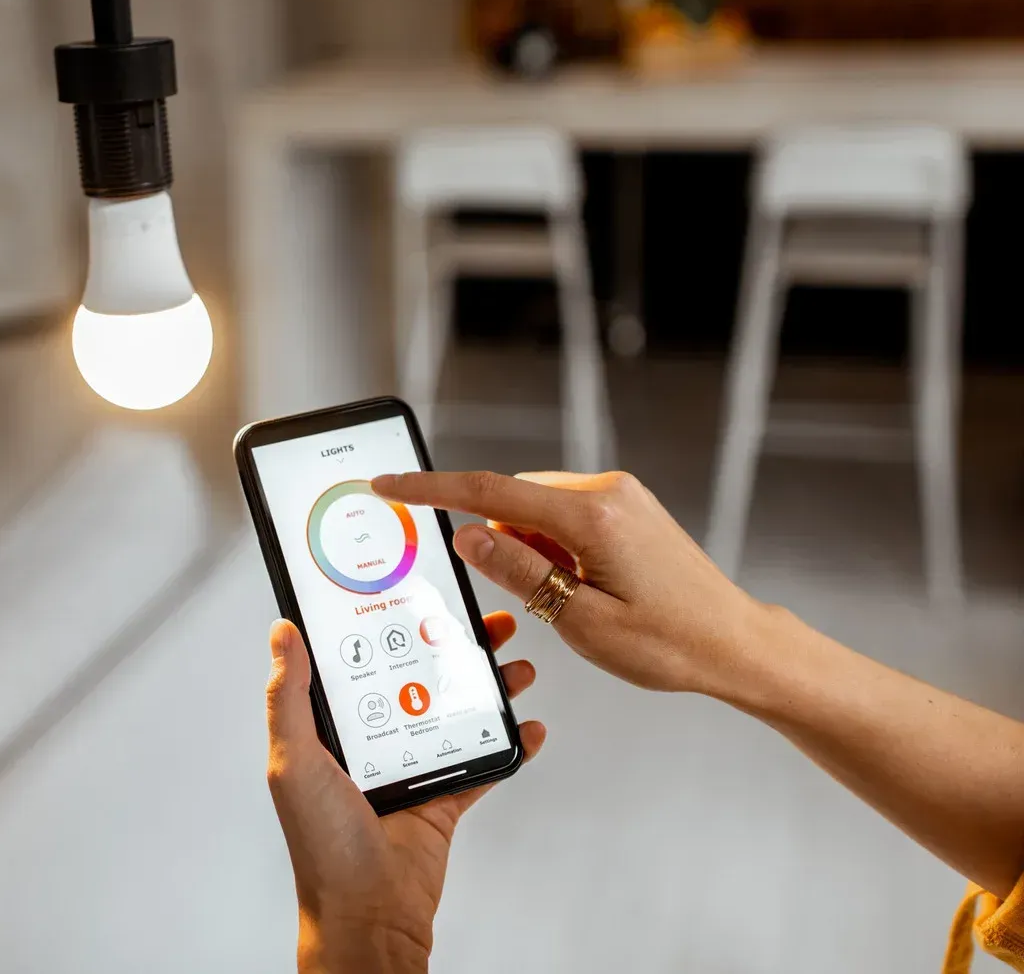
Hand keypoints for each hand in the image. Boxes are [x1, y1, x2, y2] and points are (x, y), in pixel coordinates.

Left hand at [266, 616, 545, 973]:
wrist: (369, 914)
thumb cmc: (322, 845)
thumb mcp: (293, 761)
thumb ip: (289, 697)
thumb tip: (282, 633)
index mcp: (331, 729)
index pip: (358, 660)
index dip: (384, 624)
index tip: (412, 590)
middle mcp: (371, 742)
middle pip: (417, 676)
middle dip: (452, 645)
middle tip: (484, 620)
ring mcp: (409, 768)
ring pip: (454, 710)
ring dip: (487, 686)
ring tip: (516, 664)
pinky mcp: (442, 798)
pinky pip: (483, 764)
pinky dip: (509, 744)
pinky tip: (530, 725)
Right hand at [372, 470, 784, 698]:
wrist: (738, 644)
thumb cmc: (672, 644)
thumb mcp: (581, 622)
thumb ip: (519, 571)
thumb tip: (467, 533)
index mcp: (593, 517)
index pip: (489, 492)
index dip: (431, 489)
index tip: (390, 484)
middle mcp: (607, 492)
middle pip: (512, 500)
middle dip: (498, 542)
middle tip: (532, 600)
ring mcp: (620, 496)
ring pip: (537, 510)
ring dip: (530, 550)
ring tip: (574, 604)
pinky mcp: (627, 508)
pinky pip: (564, 516)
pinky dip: (553, 548)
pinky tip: (580, 589)